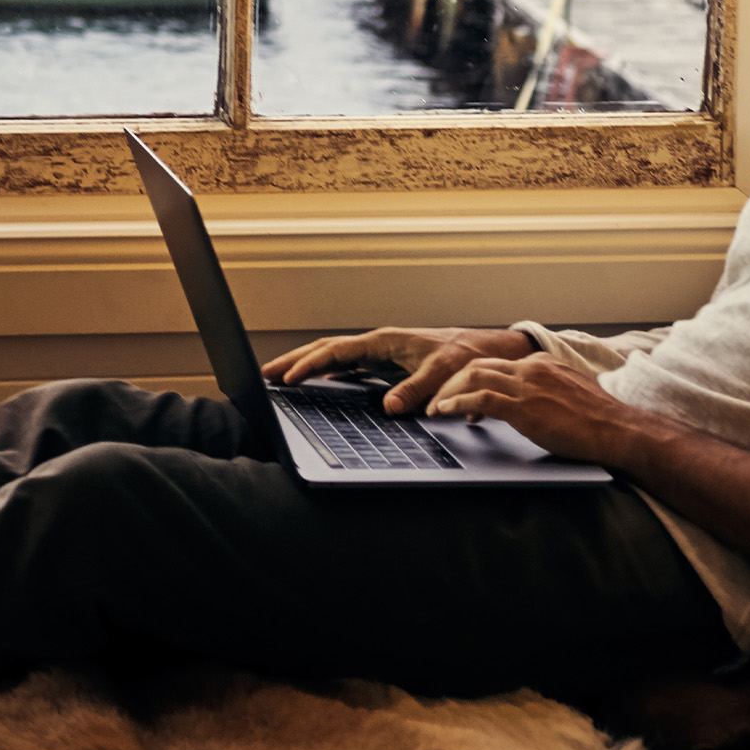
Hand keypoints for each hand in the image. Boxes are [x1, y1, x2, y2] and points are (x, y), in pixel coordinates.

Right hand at [261, 326, 535, 415]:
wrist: (484, 352)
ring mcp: (378, 353)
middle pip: (325, 349)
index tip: (289, 378)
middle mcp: (377, 344)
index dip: (311, 364)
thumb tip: (390, 408)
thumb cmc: (465, 357)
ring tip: (277, 377)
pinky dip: (323, 371)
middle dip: (293, 361)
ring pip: (332, 355)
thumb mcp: (444, 373)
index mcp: (385, 341)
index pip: (337, 351)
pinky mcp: (383, 364)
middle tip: (265, 375)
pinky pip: (344, 365)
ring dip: (304, 365)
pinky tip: (311, 382)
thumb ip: (417, 390)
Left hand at [425, 352, 647, 463]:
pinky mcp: (524, 406)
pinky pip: (479, 399)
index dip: (474, 379)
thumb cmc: (600, 421)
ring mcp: (527, 385)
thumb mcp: (570, 395)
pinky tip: (443, 412)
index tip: (461, 395)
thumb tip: (536, 406)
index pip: (497, 363)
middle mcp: (531, 367)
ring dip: (448, 392)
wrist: (618, 430)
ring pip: (473, 377)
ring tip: (433, 408)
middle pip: (478, 364)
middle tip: (437, 399)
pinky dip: (455, 404)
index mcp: (542, 363)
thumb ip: (548, 393)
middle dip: (452, 381)